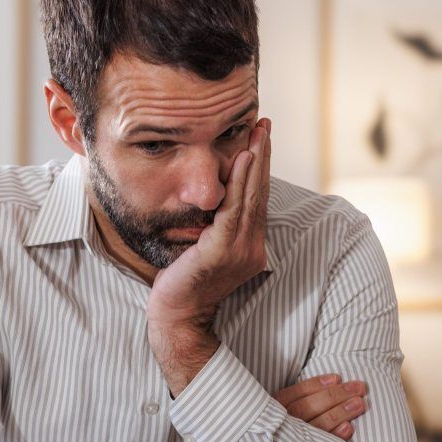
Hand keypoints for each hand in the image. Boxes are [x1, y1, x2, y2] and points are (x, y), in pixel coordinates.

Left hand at [146, 117, 271, 331]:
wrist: (176, 317)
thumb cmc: (183, 284)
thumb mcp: (203, 249)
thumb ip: (214, 228)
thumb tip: (212, 200)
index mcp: (249, 245)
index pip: (257, 199)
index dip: (260, 168)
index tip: (260, 138)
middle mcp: (251, 247)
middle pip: (259, 192)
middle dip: (262, 155)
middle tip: (264, 124)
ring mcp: (240, 250)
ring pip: (250, 196)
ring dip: (255, 161)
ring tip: (257, 133)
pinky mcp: (221, 251)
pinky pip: (233, 209)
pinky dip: (239, 182)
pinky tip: (242, 159)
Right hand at [273, 373, 367, 440]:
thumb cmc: (294, 424)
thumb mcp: (290, 408)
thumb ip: (305, 397)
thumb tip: (335, 382)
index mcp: (277, 409)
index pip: (297, 393)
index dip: (317, 384)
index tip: (337, 378)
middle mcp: (284, 425)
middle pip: (308, 407)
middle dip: (335, 395)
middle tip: (359, 388)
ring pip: (317, 424)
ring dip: (340, 413)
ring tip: (359, 404)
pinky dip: (335, 435)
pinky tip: (348, 427)